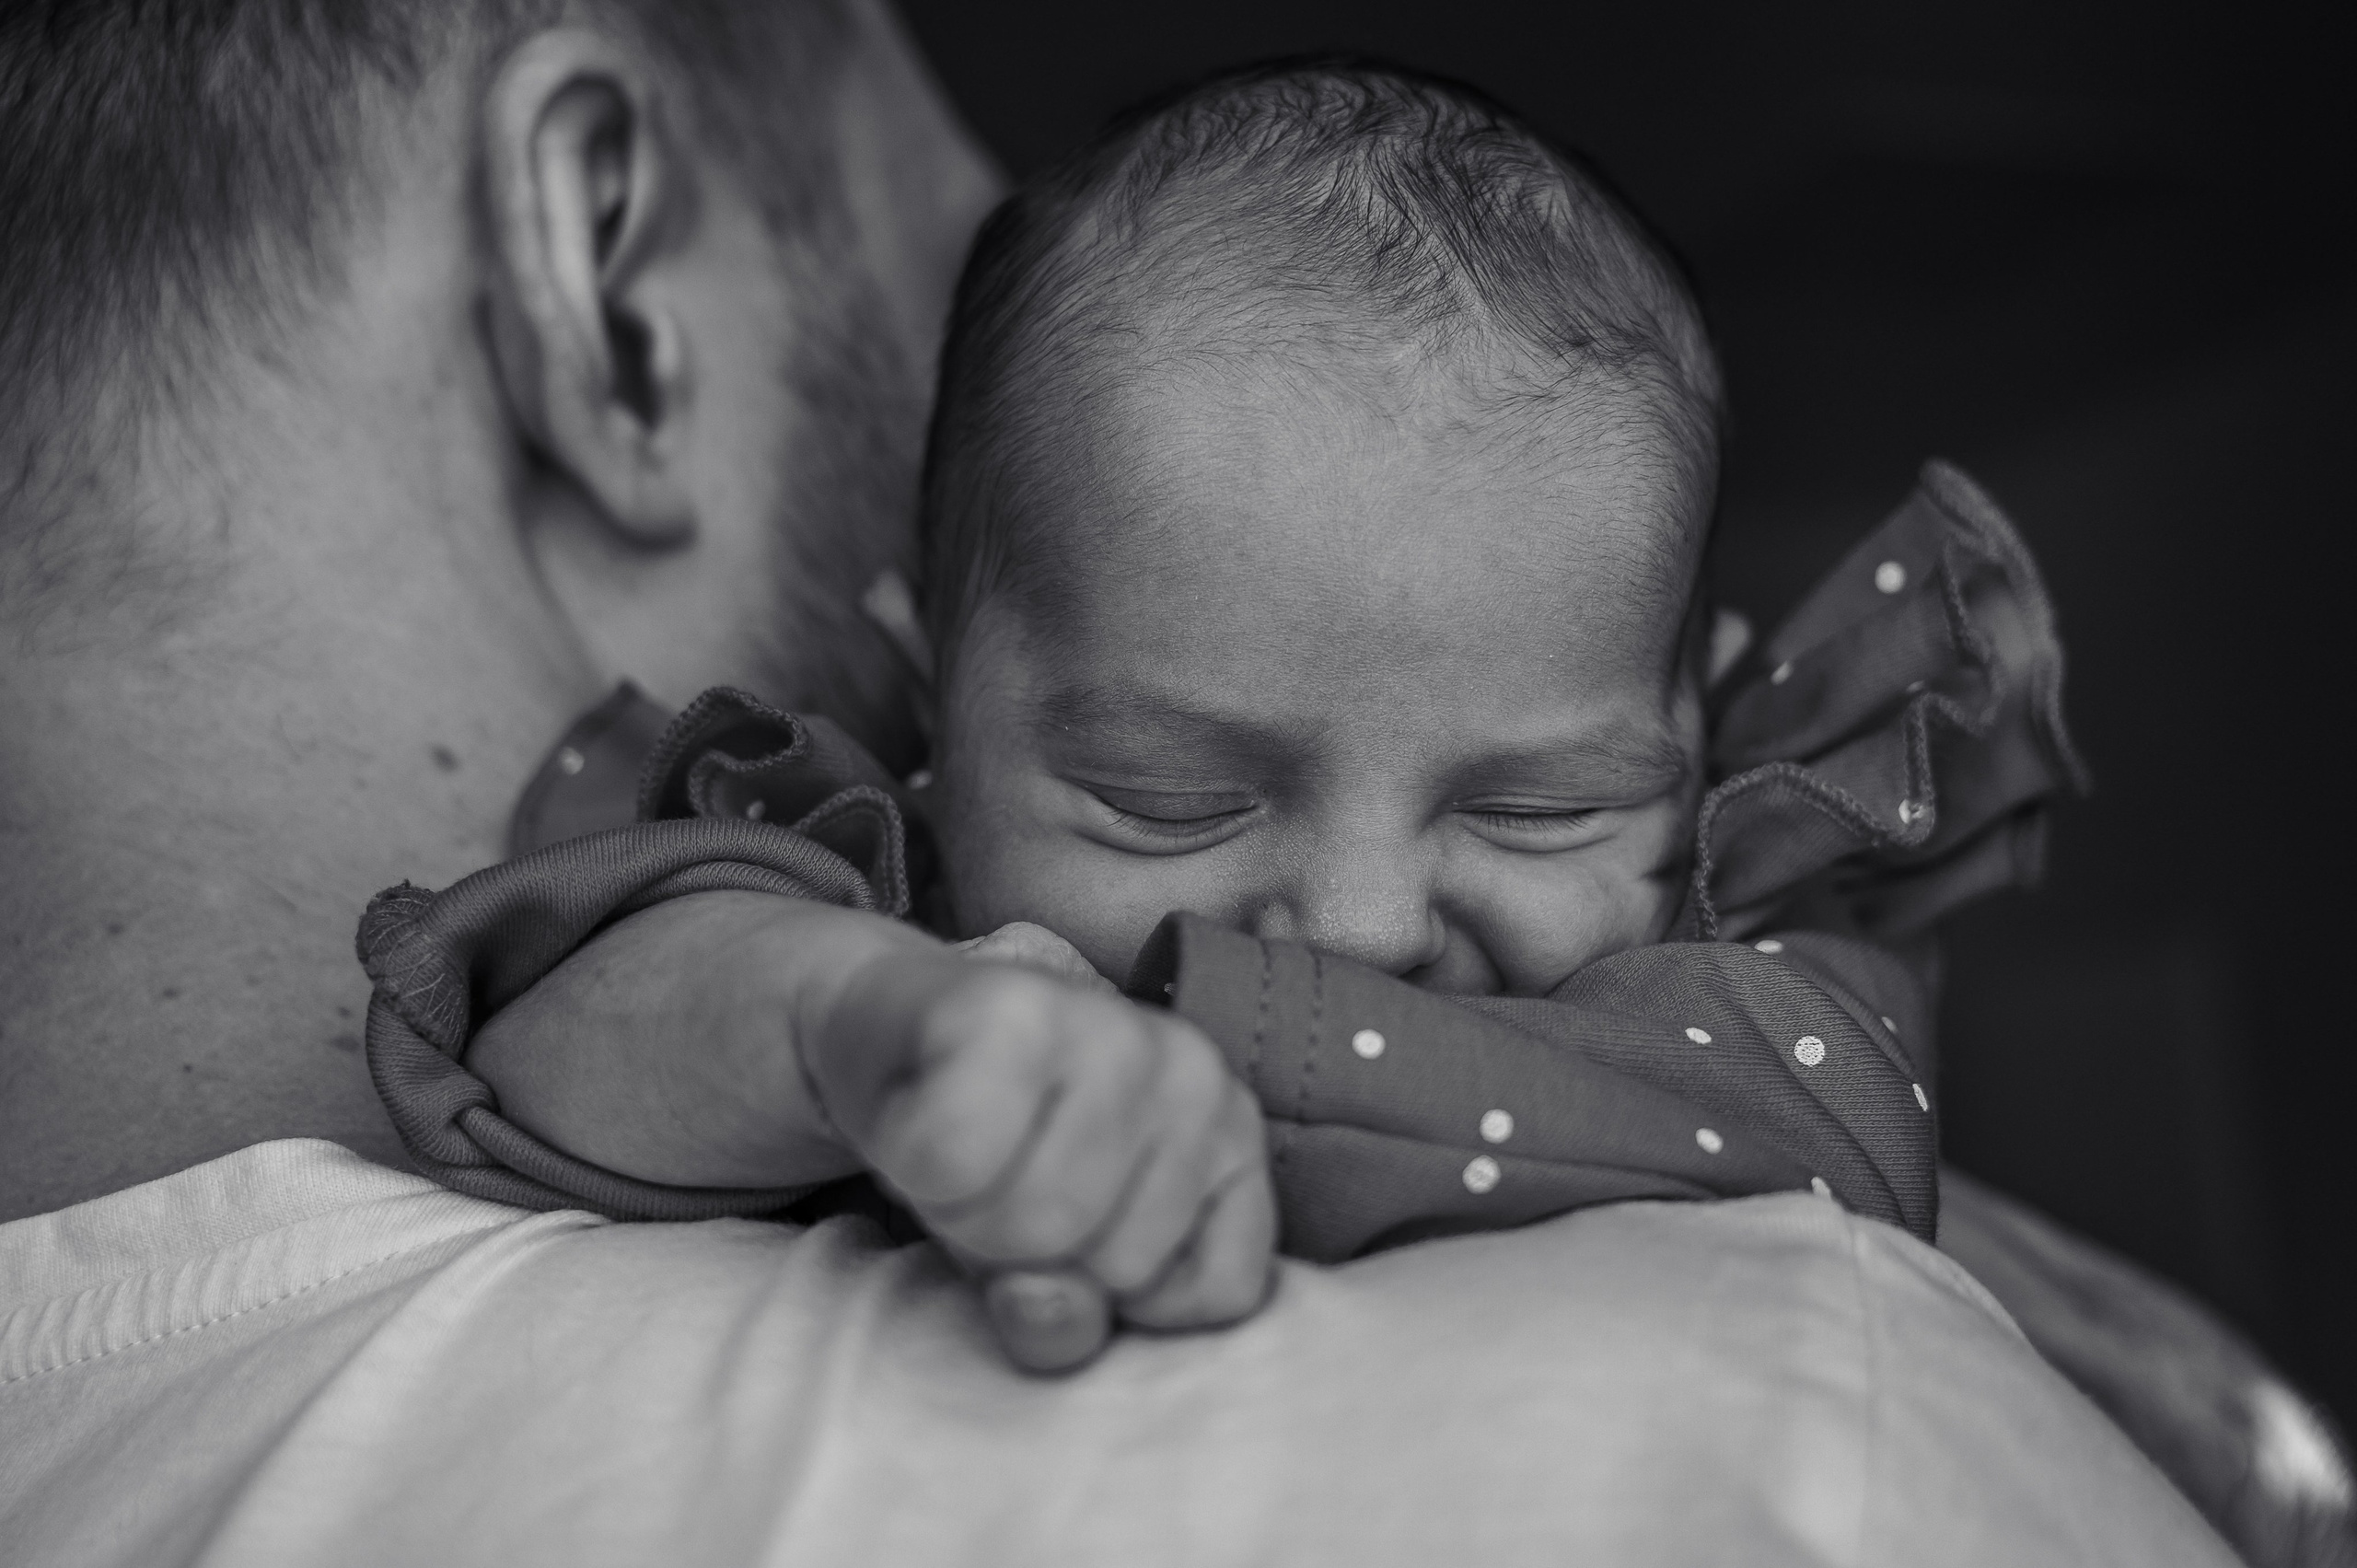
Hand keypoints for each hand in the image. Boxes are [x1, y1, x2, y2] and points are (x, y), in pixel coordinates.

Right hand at [805, 938, 1275, 1372]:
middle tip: (1000, 1188)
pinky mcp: (1005, 1008)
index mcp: (1231, 1132)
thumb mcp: (1056, 1267)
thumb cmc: (992, 1157)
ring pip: (1035, 1222)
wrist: (882, 1033)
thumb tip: (1048, 1310)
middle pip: (1115, 1265)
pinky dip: (912, 1166)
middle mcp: (1193, 1069)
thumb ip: (1076, 1317)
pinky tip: (918, 1120)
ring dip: (965, 1217)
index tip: (1075, 1234)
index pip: (1218, 1292)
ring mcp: (1109, 1028)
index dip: (1121, 1299)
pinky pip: (953, 1162)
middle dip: (1032, 1260)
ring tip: (961, 1157)